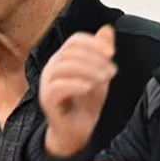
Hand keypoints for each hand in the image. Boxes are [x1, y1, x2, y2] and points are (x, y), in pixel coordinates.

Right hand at [39, 25, 116, 157]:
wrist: (78, 131)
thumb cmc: (86, 103)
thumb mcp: (100, 74)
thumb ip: (102, 53)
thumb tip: (106, 29)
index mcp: (64, 59)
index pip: (74, 40)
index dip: (93, 43)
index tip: (112, 52)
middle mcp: (52, 68)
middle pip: (70, 53)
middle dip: (94, 59)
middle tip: (112, 71)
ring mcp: (47, 84)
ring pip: (63, 67)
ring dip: (87, 71)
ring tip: (104, 80)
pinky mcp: (47, 100)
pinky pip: (57, 87)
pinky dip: (75, 85)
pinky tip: (89, 88)